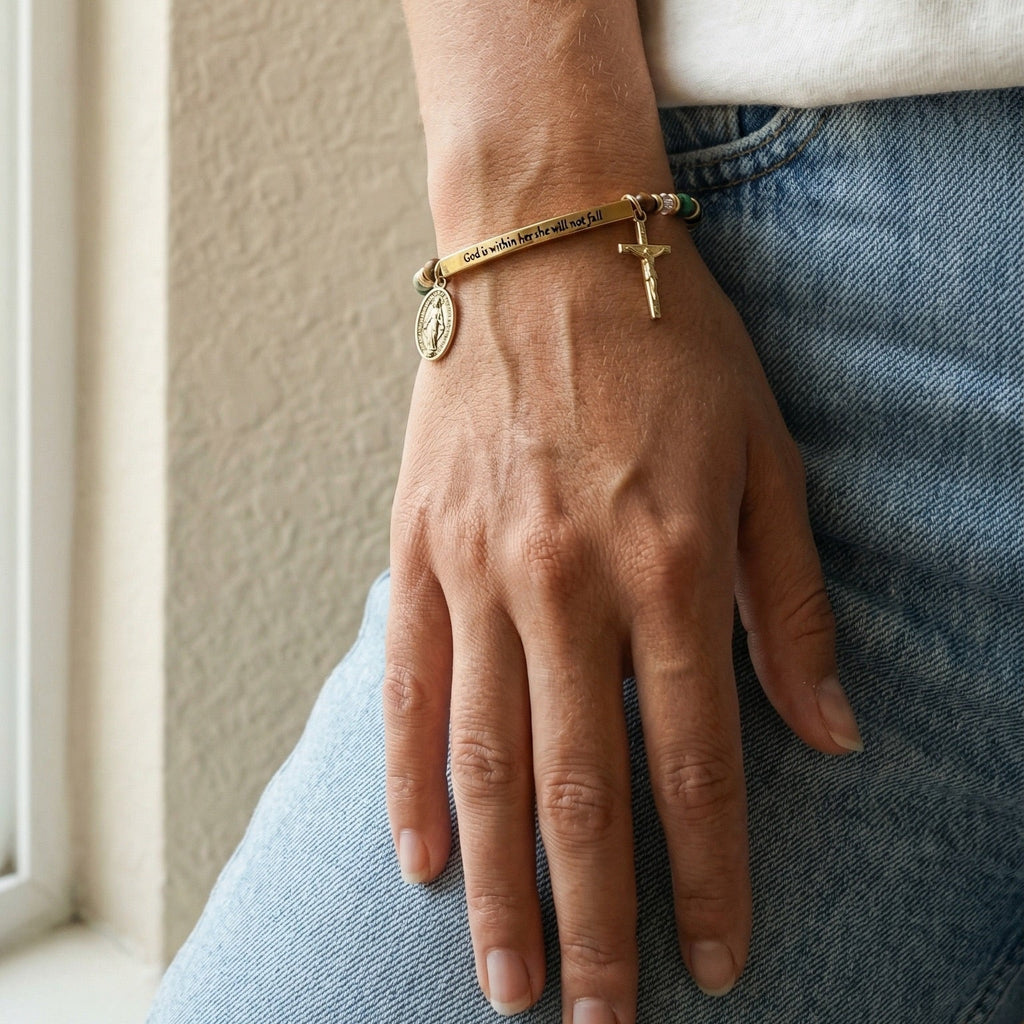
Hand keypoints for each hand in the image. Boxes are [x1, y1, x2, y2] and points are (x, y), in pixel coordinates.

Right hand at [383, 219, 862, 1022]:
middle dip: (594, 922)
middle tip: (597, 1020)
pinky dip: (412, 781)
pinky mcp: (418, 549)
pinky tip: (423, 858)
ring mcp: (478, 569)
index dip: (709, 877)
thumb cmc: (670, 347)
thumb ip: (791, 603)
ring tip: (506, 981)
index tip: (716, 962)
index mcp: (666, 566)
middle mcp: (565, 583)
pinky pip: (408, 688)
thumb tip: (833, 735)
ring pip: (485, 760)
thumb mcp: (766, 458)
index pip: (695, 762)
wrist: (544, 250)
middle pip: (579, 789)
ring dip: (498, 883)